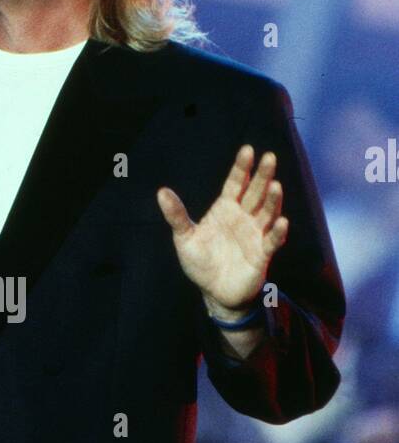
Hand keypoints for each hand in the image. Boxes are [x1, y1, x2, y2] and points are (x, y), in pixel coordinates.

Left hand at [156, 145, 288, 311]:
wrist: (214, 293)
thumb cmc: (201, 263)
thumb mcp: (185, 238)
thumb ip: (176, 216)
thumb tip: (161, 192)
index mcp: (226, 208)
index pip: (236, 183)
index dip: (242, 168)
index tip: (248, 150)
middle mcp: (244, 217)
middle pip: (255, 193)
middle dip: (262, 176)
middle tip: (269, 158)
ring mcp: (255, 234)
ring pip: (267, 213)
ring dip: (272, 200)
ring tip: (276, 186)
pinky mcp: (262, 254)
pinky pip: (272, 241)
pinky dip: (277, 232)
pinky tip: (282, 222)